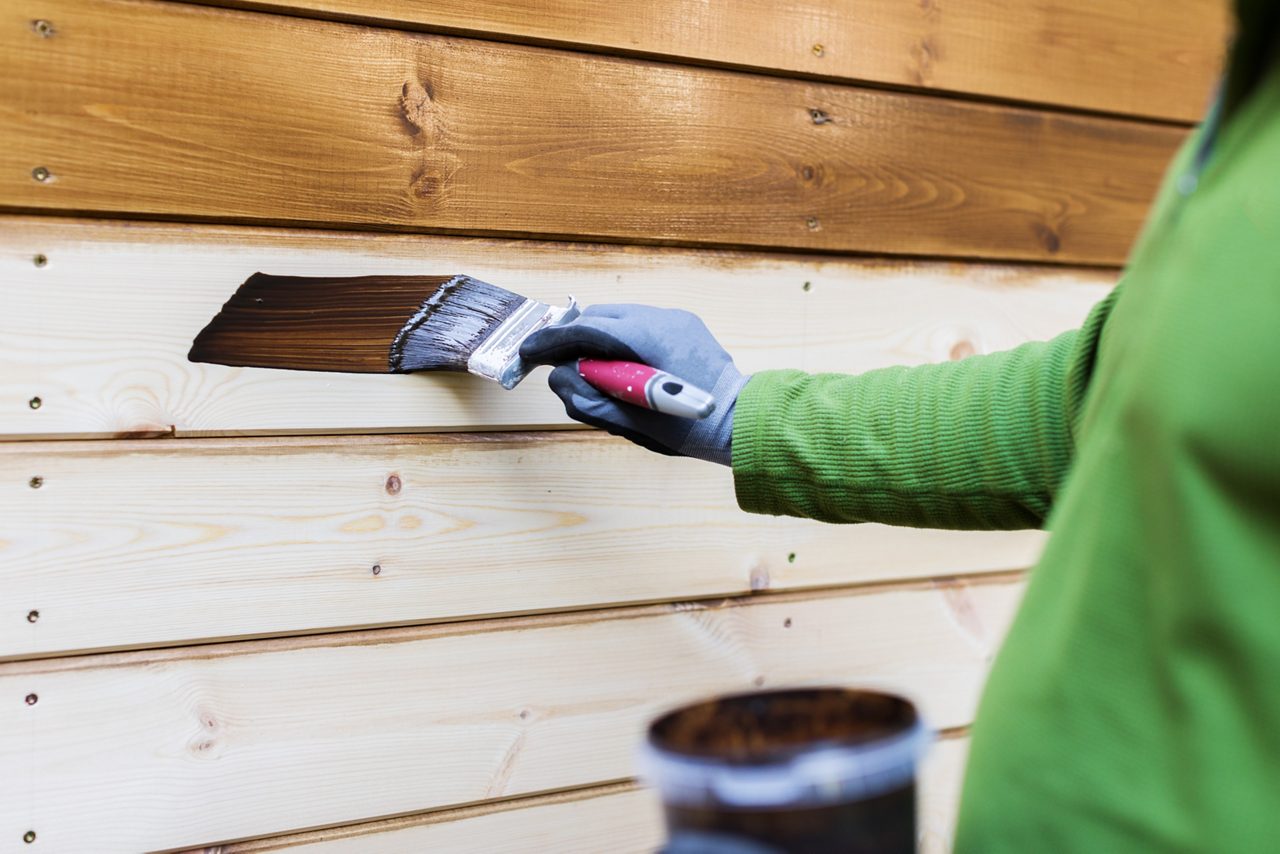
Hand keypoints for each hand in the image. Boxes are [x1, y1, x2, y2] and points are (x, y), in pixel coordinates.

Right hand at [519, 304, 747, 464]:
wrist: (742, 421)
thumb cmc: (689, 429)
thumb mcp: (629, 423)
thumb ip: (587, 398)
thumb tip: (560, 376)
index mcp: (645, 340)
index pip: (584, 330)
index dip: (551, 341)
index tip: (529, 351)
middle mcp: (660, 319)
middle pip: (598, 317)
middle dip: (574, 338)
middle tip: (557, 363)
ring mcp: (674, 319)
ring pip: (618, 319)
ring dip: (599, 340)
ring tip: (595, 371)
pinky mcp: (684, 325)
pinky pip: (640, 325)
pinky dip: (623, 341)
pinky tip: (624, 367)